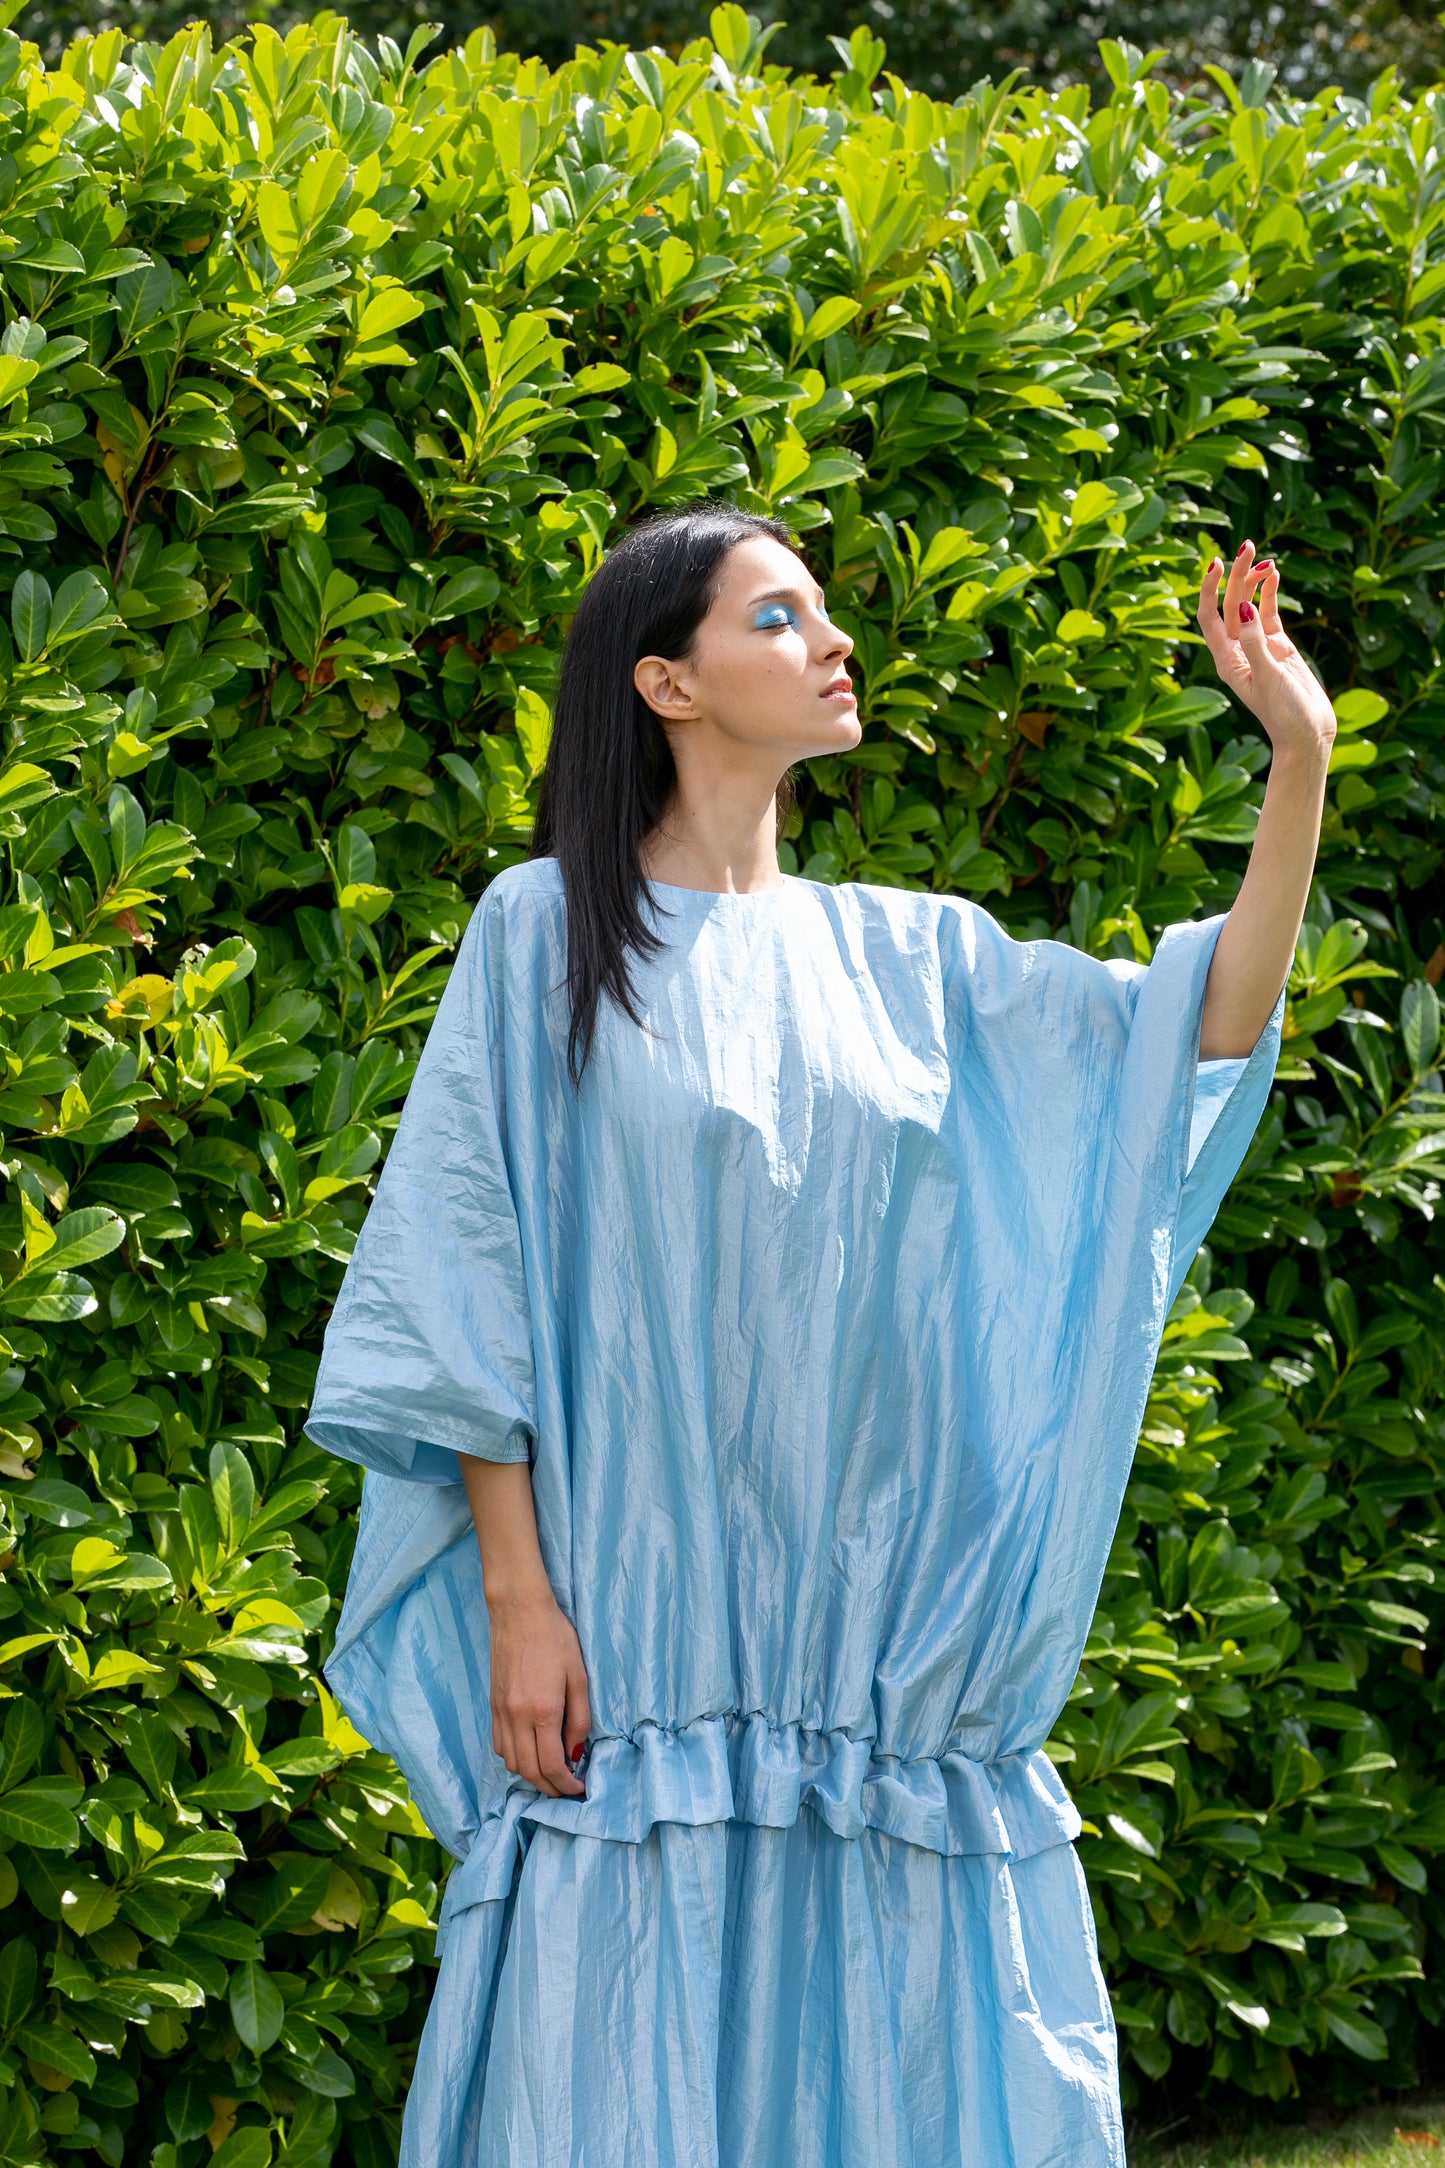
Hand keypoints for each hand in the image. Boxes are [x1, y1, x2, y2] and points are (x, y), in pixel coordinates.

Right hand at [487, 1588, 590, 1798]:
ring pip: (511, 1762)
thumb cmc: (555, 1638)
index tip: (580, 1789)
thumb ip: (579, 1718)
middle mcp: (516, 1717)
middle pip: (528, 1772)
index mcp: (541, 1711)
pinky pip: (499, 1745)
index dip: (566, 1786)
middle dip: (549, 1788)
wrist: (518, 1611)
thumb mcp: (578, 1676)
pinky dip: (515, 1758)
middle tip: (568, 1789)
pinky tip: (531, 1752)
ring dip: (531, 1776)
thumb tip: (575, 1752)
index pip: (550, 1766)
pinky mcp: (492, 1705)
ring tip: (552, 1772)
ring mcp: (500, 1712)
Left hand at [1196, 541, 1335, 761]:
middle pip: (1230, 604)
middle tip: (1248, 545)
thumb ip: (1256, 643)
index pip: (1208, 617)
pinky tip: (1274, 574)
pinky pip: (1269, 613)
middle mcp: (1238, 651)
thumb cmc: (1285, 714)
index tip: (1216, 564)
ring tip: (1265, 556)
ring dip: (1254, 580)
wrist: (1309, 734)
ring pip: (1249, 604)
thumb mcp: (1268, 677)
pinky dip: (1270, 593)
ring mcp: (1258, 646)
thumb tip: (1243, 607)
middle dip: (1237, 574)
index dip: (1209, 590)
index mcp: (1227, 661)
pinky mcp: (1279, 646)